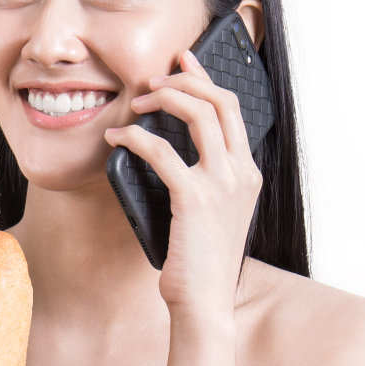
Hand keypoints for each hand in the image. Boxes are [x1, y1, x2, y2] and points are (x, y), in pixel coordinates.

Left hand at [105, 47, 262, 314]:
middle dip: (184, 80)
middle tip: (151, 81)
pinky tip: (116, 141)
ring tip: (135, 103)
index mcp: (248, 174)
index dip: (205, 78)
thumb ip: (202, 181)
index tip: (182, 61)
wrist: (205, 304)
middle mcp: (242, 173)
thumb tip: (166, 150)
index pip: (233, 109)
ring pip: (198, 114)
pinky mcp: (194, 199)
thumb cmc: (198, 262)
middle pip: (220, 101)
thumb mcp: (210, 214)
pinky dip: (135, 138)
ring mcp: (222, 184)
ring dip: (162, 99)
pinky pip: (162, 151)